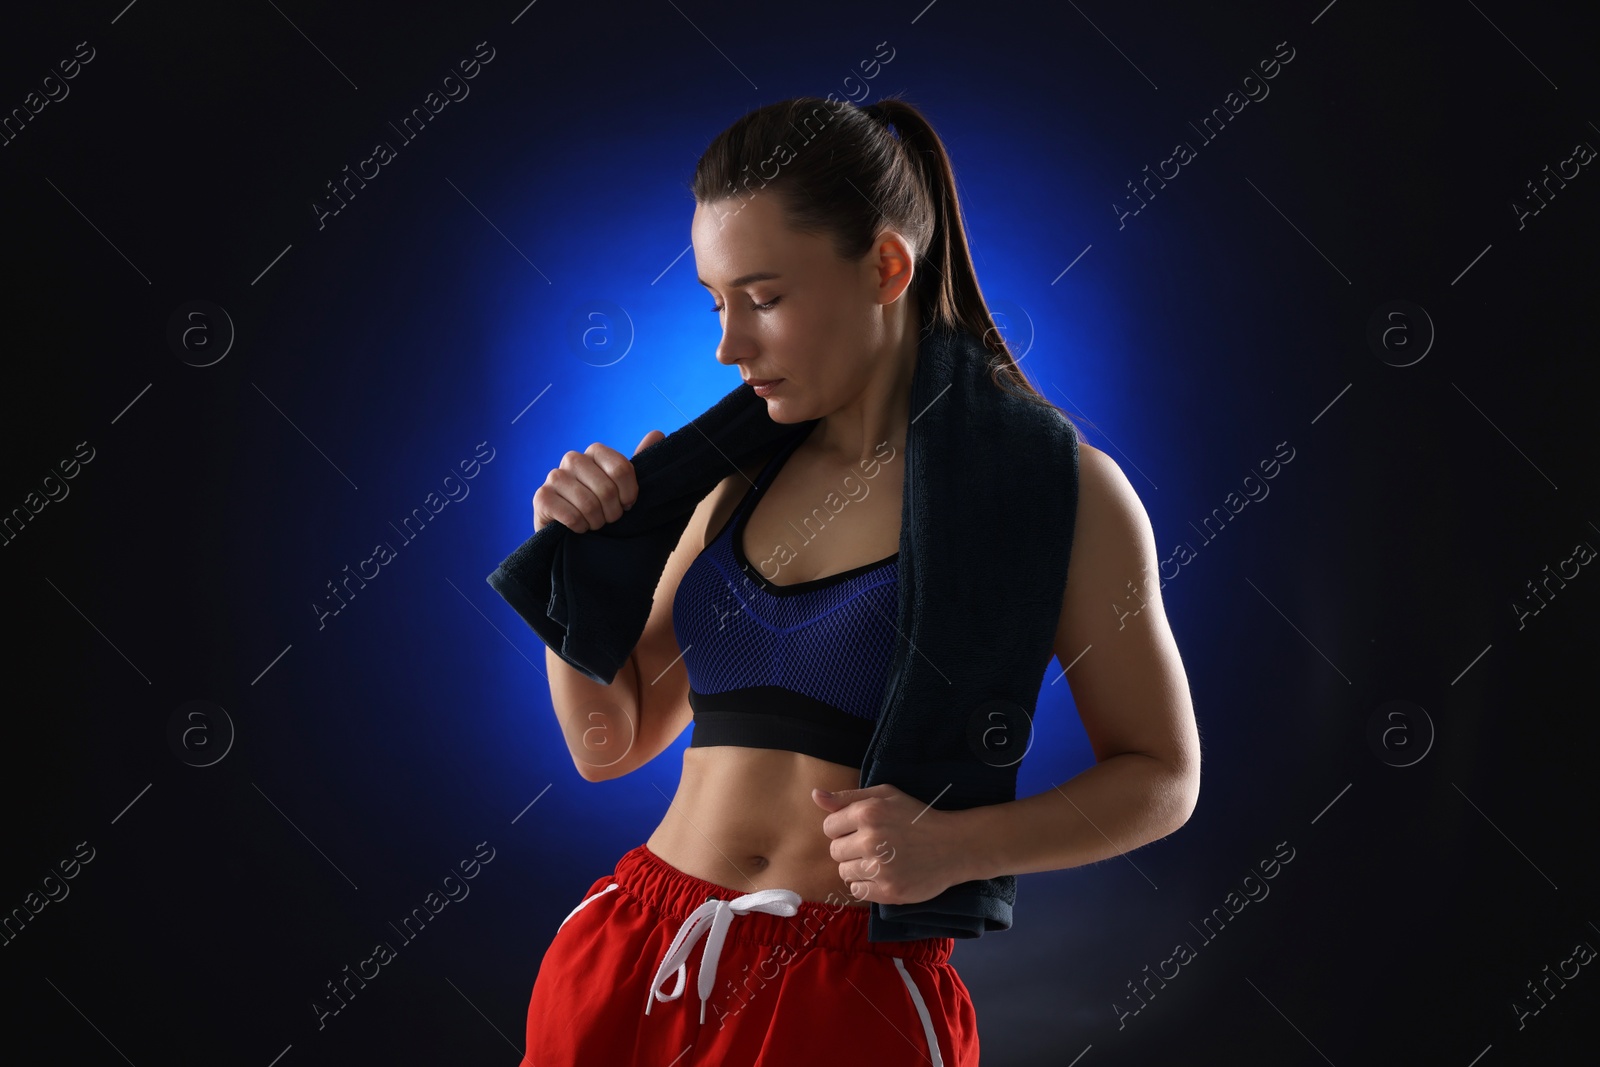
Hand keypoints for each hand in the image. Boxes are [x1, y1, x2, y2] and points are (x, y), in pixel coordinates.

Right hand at [532, 429, 664, 533]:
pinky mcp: (541, 497)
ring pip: (588, 504)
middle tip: (609, 519)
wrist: (573, 535)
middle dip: (613, 512)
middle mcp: (572, 459)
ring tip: (594, 524)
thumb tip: (658, 433)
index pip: (621, 469)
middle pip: (606, 489)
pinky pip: (571, 515)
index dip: (629, 493)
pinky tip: (578, 528)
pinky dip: (580, 527)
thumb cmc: (602, 507)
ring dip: (596, 521)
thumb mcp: (624, 487)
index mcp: (595, 452)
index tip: (628, 505)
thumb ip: (639, 462)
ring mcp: (554, 477)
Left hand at [811, 784, 968, 905]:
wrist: (953, 846)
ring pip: (844, 872)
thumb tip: (815, 796)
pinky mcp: (889, 891)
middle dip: (849, 848)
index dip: (843, 828)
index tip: (862, 829)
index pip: (829, 827)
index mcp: (868, 812)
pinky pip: (857, 891)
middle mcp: (871, 840)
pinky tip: (883, 874)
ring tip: (880, 860)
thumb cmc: (916, 817)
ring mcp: (881, 868)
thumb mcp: (885, 795)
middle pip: (834, 851)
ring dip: (857, 868)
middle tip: (874, 845)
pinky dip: (866, 885)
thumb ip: (848, 796)